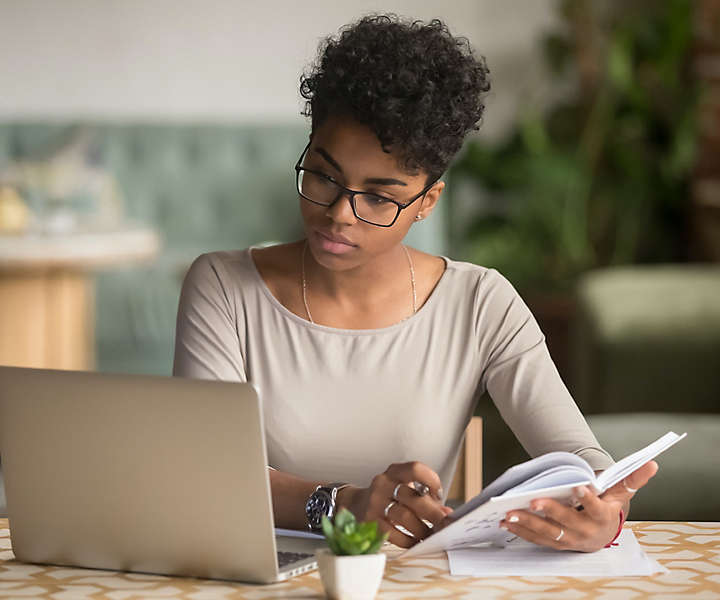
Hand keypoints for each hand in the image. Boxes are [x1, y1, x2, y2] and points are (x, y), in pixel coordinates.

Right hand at [337, 461, 453, 547]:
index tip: (439, 495)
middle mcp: (383, 484)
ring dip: (422, 529)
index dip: (431, 480)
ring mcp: (375, 503)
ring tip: (430, 535)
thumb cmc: (387, 496)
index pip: (415, 469)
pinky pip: (393, 534)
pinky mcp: (370, 521)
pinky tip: (415, 541)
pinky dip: (408, 540)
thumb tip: (447, 513)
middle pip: (413, 497)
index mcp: (394, 472)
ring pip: (404, 517)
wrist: (355, 504)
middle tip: (444, 524)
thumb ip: (424, 497)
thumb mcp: (403, 488)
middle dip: (433, 513)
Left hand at [499, 460, 658, 551]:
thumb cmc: (609, 507)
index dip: (589, 498)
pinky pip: (537, 539)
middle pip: (567, 522)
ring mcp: (570, 540)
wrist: (603, 533)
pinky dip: (521, 531)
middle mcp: (586, 532)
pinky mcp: (556, 543)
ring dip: (528, 524)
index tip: (579, 486)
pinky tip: (506, 521)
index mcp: (604, 517)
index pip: (597, 508)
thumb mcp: (621, 493)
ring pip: (548, 533)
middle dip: (550, 512)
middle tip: (533, 501)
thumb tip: (652, 463)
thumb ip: (633, 478)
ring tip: (510, 513)